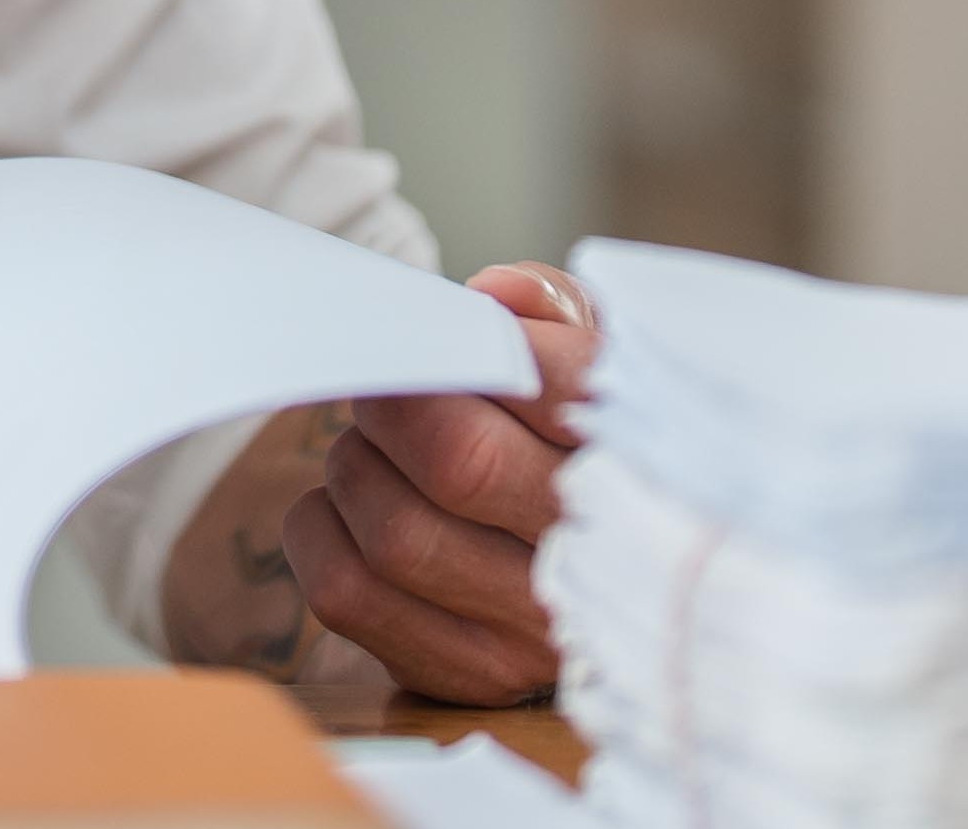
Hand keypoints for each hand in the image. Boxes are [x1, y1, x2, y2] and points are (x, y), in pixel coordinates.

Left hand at [276, 262, 596, 706]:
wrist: (607, 565)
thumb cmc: (581, 436)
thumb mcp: (595, 357)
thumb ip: (549, 309)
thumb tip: (492, 296)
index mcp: (648, 461)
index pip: (558, 390)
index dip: (478, 348)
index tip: (441, 335)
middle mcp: (602, 558)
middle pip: (460, 462)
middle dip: (394, 405)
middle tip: (384, 388)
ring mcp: (536, 627)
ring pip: (396, 533)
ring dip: (356, 467)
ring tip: (374, 448)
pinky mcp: (468, 671)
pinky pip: (347, 592)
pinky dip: (319, 530)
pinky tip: (349, 509)